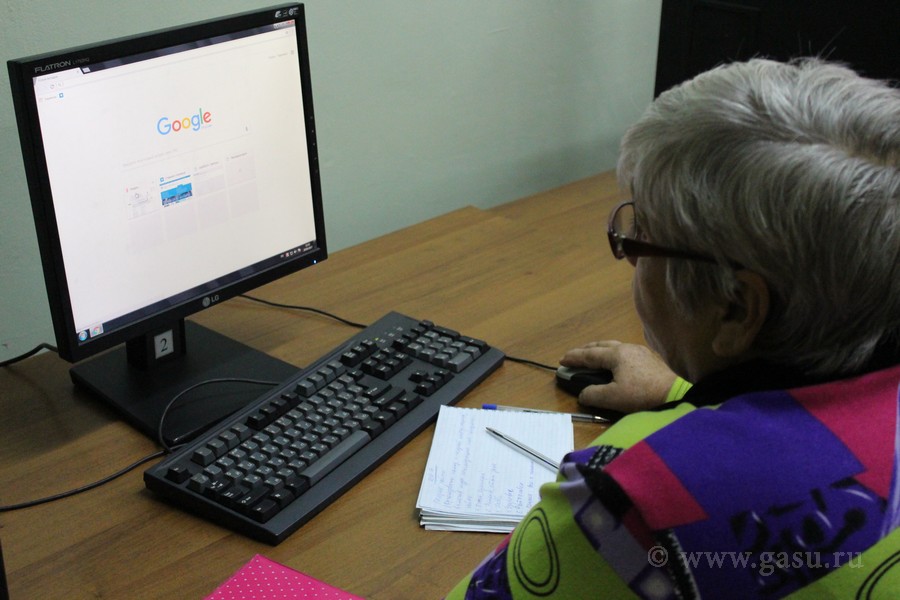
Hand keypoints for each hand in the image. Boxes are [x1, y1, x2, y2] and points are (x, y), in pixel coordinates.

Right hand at [559, 341, 678, 412]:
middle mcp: (628, 349)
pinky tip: (617, 364)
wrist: (676, 395)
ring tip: (594, 358)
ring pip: (615, 347)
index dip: (574, 358)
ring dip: (601, 351)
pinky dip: (614, 356)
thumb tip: (583, 393)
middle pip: (602, 345)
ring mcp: (641, 353)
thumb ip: (593, 394)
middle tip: (576, 356)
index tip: (562, 360)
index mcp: (616, 355)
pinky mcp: (651, 360)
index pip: (589, 354)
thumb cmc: (642, 395)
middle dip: (586, 350)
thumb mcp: (613, 398)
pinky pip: (626, 353)